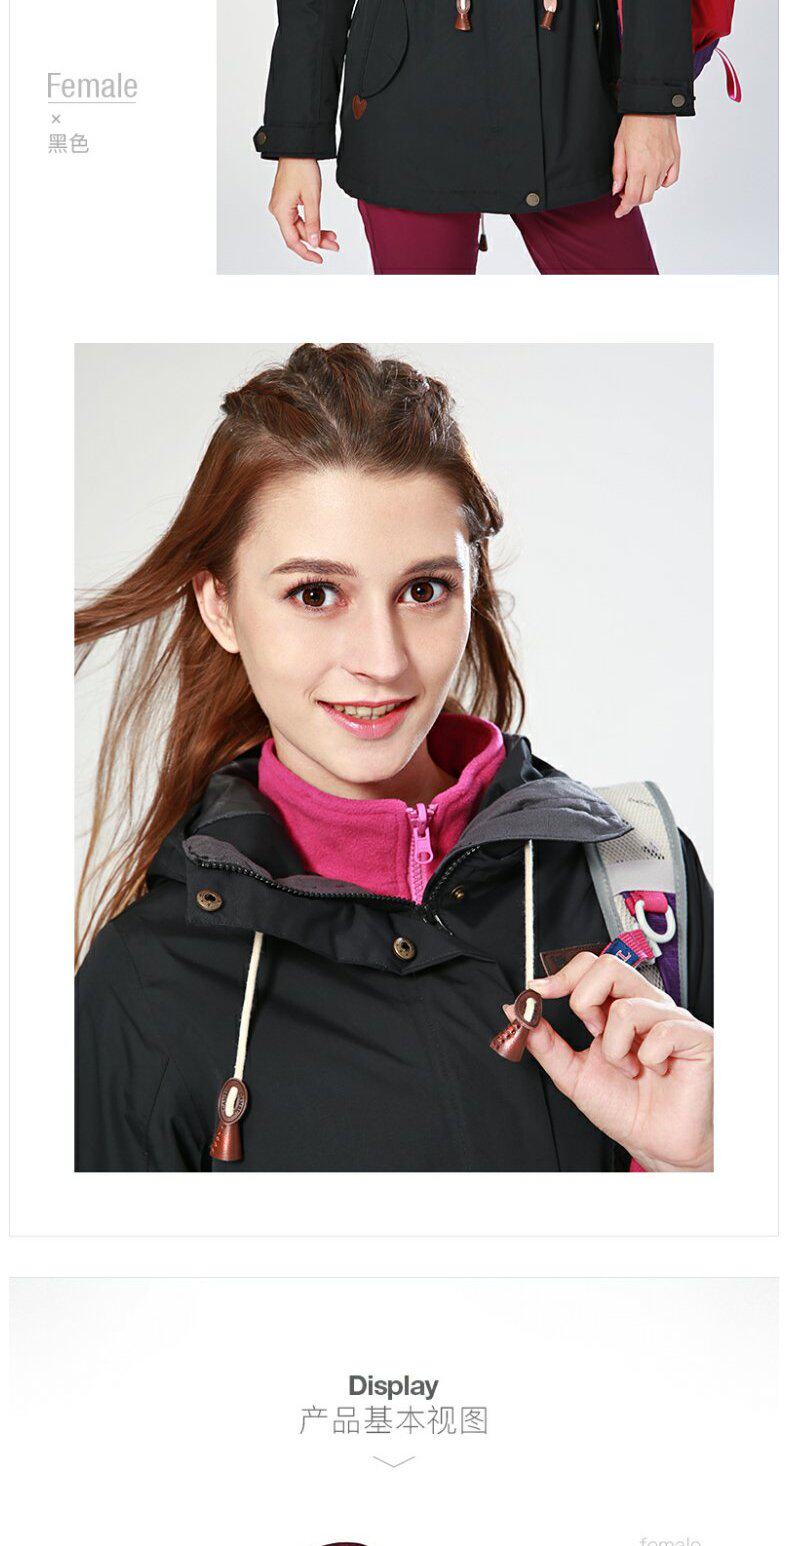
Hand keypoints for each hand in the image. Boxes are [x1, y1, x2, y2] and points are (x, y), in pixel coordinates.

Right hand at [268, 158, 339, 263]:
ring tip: (333, 237)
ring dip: (316, 233)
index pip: (292, 241)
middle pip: (298, 235)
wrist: (297, 148)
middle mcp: (278, 211)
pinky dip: (312, 223)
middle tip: (334, 245)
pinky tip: (323, 228)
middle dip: (317, 241)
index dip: (306, 252)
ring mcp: (282, 207)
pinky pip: (299, 219)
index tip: (319, 259)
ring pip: (300, 228)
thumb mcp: (312, 197)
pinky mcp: (287, 202)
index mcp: (281, 211)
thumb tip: (313, 242)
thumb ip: (313, 222)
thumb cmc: (301, 167)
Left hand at [501, 952, 712, 1170]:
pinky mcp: (696, 1036)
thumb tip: (517, 1009)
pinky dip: (648, 1059)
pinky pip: (663, 1032)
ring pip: (627, 1007)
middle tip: (592, 1034)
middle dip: (585, 1002)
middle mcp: (645, 1005)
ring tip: (628, 1068)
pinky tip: (656, 1070)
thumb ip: (545, 1041)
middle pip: (609, 966)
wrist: (657, 1143)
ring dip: (616, 1049)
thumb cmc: (626, 1108)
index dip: (562, 975)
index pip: (591, 966)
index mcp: (618, 1007)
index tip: (540, 992)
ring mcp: (672, 1019)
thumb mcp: (573, 1073)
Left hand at [612, 114, 680, 218]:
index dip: (624, 208)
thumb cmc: (635, 121)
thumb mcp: (619, 146)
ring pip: (656, 188)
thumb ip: (618, 171)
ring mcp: (666, 162)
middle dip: (634, 199)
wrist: (653, 103)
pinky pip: (671, 179)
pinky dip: (663, 182)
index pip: (632, 198)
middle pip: (645, 197)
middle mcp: (654, 167)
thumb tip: (617, 190)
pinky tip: (655, 175)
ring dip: (646, 188)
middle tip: (626, 191)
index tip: (619, 211)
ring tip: (639, 176)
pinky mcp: (675, 157)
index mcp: (638, 166)